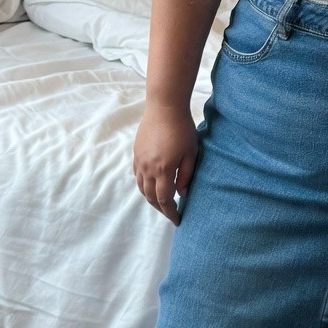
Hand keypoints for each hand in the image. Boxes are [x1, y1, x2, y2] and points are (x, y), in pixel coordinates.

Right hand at [133, 103, 198, 224]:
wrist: (164, 107)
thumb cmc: (182, 128)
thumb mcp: (191, 153)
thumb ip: (186, 175)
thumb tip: (182, 194)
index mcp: (164, 170)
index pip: (165, 200)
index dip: (171, 212)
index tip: (178, 220)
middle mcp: (148, 168)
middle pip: (151, 197)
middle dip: (161, 208)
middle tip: (172, 213)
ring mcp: (140, 161)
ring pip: (141, 188)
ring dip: (151, 199)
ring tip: (162, 202)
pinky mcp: (136, 154)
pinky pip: (137, 176)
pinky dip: (143, 186)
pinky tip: (152, 186)